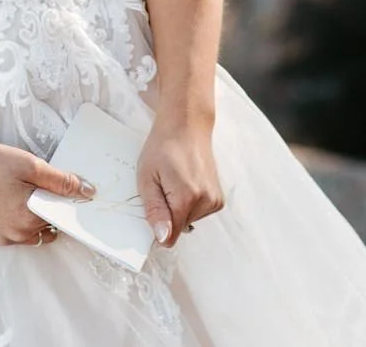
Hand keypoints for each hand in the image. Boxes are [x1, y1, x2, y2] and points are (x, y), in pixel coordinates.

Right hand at [0, 141, 92, 247]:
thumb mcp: (30, 165)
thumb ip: (61, 181)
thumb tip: (88, 192)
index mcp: (30, 217)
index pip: (62, 218)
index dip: (65, 205)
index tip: (60, 192)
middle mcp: (18, 235)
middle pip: (48, 227)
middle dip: (48, 211)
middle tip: (35, 188)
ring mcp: (3, 240)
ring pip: (31, 234)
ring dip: (32, 219)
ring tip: (18, 195)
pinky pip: (13, 236)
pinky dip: (15, 224)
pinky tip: (5, 205)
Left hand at [137, 115, 223, 248]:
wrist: (186, 126)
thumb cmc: (163, 147)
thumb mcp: (147, 179)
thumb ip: (155, 211)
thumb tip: (163, 238)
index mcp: (187, 197)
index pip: (170, 237)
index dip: (157, 226)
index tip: (154, 207)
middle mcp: (206, 201)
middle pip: (178, 229)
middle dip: (168, 213)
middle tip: (163, 187)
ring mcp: (215, 200)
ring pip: (188, 222)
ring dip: (178, 208)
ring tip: (176, 181)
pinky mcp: (218, 199)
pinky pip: (197, 214)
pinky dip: (189, 204)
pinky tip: (186, 183)